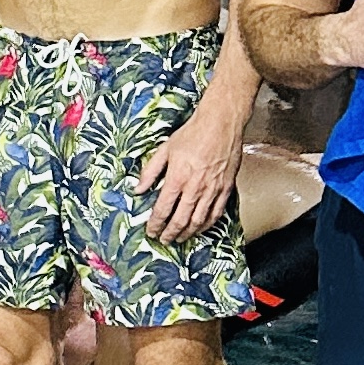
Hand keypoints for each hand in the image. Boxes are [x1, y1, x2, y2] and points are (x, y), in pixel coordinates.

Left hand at [137, 90, 245, 243]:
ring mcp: (212, 190)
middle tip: (163, 240)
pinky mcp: (226, 189)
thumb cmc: (192, 134)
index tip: (150, 231)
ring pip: (199, 221)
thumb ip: (150, 172)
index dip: (155, 224)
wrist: (221, 124)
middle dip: (170, 233)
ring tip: (179, 238)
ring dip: (187, 233)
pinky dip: (207, 225)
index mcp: (177, 178)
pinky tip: (200, 229)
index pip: (163, 209)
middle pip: (180, 219)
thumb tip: (137, 189)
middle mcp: (195, 188)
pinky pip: (216, 213)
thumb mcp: (164, 150)